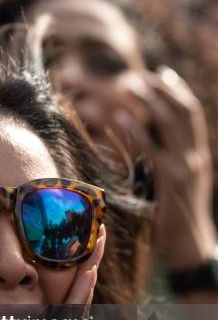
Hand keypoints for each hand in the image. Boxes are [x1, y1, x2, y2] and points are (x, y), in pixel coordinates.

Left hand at [0, 225, 105, 319]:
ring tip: (97, 244)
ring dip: (88, 275)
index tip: (76, 256)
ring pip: (79, 307)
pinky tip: (86, 276)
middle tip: (97, 237)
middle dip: (87, 270)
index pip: (62, 310)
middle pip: (78, 302)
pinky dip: (81, 299)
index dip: (71, 282)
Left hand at [112, 67, 216, 268]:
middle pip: (184, 111)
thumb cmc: (175, 217)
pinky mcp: (173, 180)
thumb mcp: (175, 184)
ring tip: (130, 86)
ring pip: (171, 123)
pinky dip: (136, 130)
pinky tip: (120, 117)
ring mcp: (187, 167)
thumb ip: (166, 162)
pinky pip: (153, 148)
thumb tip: (146, 144)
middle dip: (164, 89)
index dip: (178, 91)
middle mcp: (196, 156)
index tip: (162, 74)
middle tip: (142, 75)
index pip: (191, 114)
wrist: (188, 245)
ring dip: (151, 101)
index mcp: (198, 154)